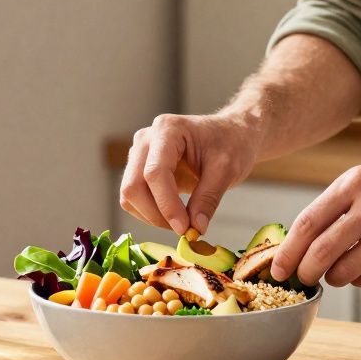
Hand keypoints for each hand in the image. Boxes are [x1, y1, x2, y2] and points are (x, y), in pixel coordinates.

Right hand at [120, 112, 263, 234]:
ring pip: (130, 195)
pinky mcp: (139, 170)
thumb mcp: (226, 170)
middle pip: (133, 185)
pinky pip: (134, 198)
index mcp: (167, 130)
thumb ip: (208, 198)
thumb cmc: (231, 144)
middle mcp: (146, 140)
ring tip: (182, 222)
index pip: (155, 172)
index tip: (184, 228)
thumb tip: (195, 228)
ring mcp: (139, 154)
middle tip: (184, 229)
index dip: (166, 204)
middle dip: (156, 214)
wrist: (230, 135)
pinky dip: (150, 214)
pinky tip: (174, 216)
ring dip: (152, 216)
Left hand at [269, 148, 360, 287]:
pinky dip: (360, 281)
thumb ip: (341, 203)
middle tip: (302, 279)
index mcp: (356, 181)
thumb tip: (303, 240)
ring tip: (338, 273)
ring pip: (346, 270)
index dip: (288, 250)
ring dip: (335, 278)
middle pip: (321, 251)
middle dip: (305, 272)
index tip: (277, 267)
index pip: (308, 222)